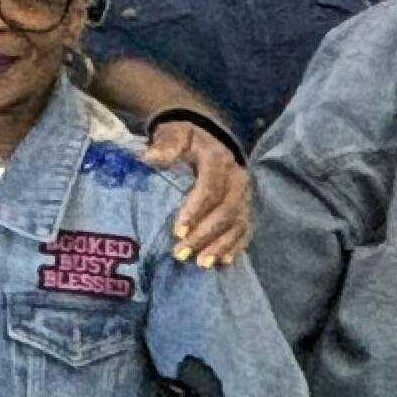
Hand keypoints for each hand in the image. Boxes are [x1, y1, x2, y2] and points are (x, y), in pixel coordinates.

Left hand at [146, 123, 250, 265]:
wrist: (209, 136)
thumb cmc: (185, 138)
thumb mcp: (174, 133)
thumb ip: (166, 145)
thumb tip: (151, 158)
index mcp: (218, 160)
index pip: (210, 188)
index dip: (195, 211)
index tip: (177, 230)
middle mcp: (237, 179)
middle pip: (226, 211)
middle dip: (205, 235)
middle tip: (182, 253)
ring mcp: (244, 195)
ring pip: (238, 224)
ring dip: (220, 245)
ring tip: (201, 263)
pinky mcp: (245, 207)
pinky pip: (245, 229)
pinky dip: (235, 246)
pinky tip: (222, 262)